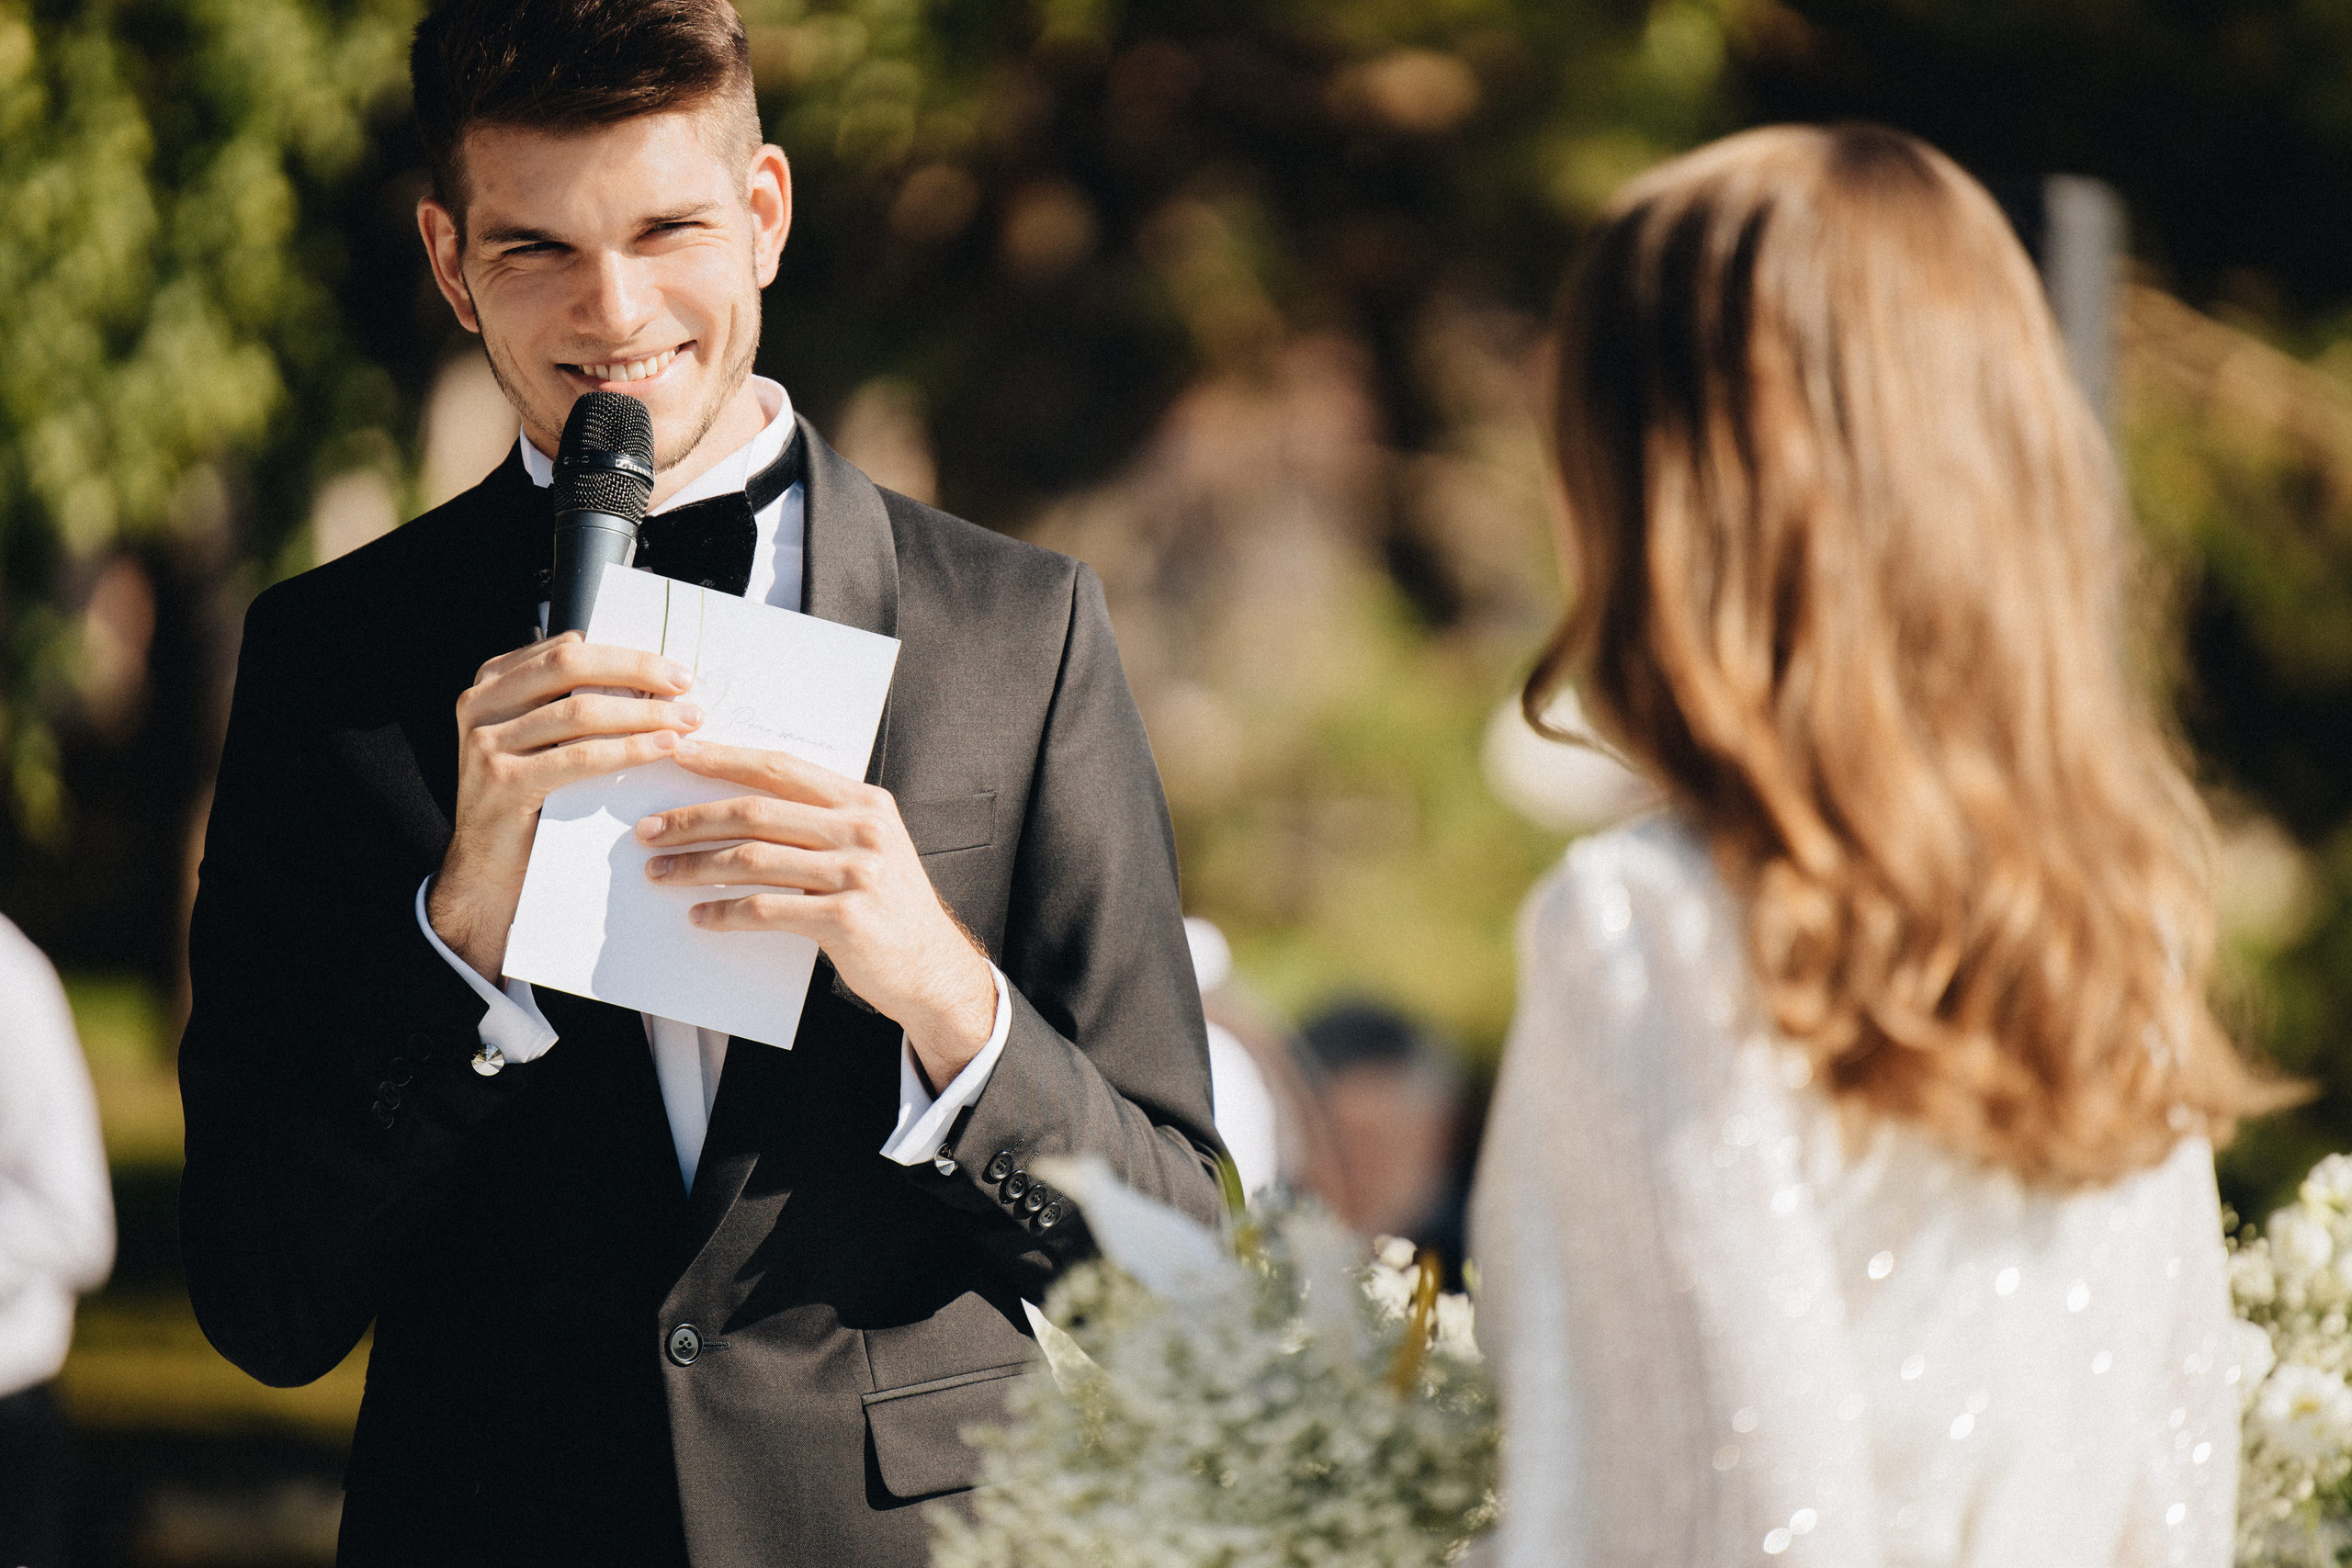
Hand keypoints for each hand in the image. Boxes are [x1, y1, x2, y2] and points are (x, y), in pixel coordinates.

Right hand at [429, 633, 704, 980]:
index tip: (673, 671)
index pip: (567, 649)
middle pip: (570, 666)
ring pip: (579, 711)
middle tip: (685, 685)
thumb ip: (572, 702)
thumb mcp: (541, 738)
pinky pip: (580, 757)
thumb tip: (648, 679)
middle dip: (636, 671)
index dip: (625, 656)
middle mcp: (481, 702)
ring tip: (687, 720)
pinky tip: (664, 748)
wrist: (488, 867)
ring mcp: (486, 742)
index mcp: (492, 681)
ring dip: (643, 713)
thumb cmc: (530, 797)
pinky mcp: (503, 781)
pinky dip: (629, 749)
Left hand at [635, 738, 997, 1085]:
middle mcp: (863, 829)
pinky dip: (724, 911)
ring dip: (696, 866)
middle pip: (758, 810)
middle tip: (650, 830)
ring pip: (753, 859)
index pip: (782, 768)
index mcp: (865, 802)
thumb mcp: (867, 849)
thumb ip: (820, 823)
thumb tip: (738, 810)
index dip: (725, 760)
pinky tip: (700, 915)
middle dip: (694, 819)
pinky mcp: (846, 917)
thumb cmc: (888, 909)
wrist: (932, 969)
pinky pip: (766, 908)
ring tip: (660, 873)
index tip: (679, 757)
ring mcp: (857, 873)